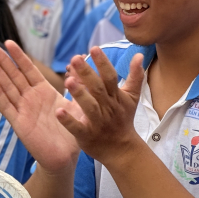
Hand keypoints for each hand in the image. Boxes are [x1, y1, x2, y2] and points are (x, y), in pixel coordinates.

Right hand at [0, 40, 80, 173]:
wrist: (66, 156)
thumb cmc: (71, 131)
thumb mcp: (78, 105)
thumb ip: (79, 85)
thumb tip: (83, 63)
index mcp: (43, 92)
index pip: (29, 70)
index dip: (18, 56)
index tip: (8, 42)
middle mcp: (31, 99)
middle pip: (13, 76)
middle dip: (2, 61)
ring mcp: (23, 110)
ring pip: (7, 88)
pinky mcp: (19, 124)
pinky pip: (7, 107)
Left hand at [58, 47, 144, 164]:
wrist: (121, 149)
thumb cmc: (123, 119)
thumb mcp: (132, 97)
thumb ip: (135, 75)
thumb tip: (139, 54)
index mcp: (116, 97)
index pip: (110, 77)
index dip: (103, 63)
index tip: (94, 48)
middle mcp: (108, 107)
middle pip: (98, 89)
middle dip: (87, 73)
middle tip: (75, 59)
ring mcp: (98, 122)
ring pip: (89, 107)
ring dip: (79, 94)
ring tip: (68, 81)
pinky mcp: (87, 135)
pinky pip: (77, 128)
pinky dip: (69, 120)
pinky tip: (59, 112)